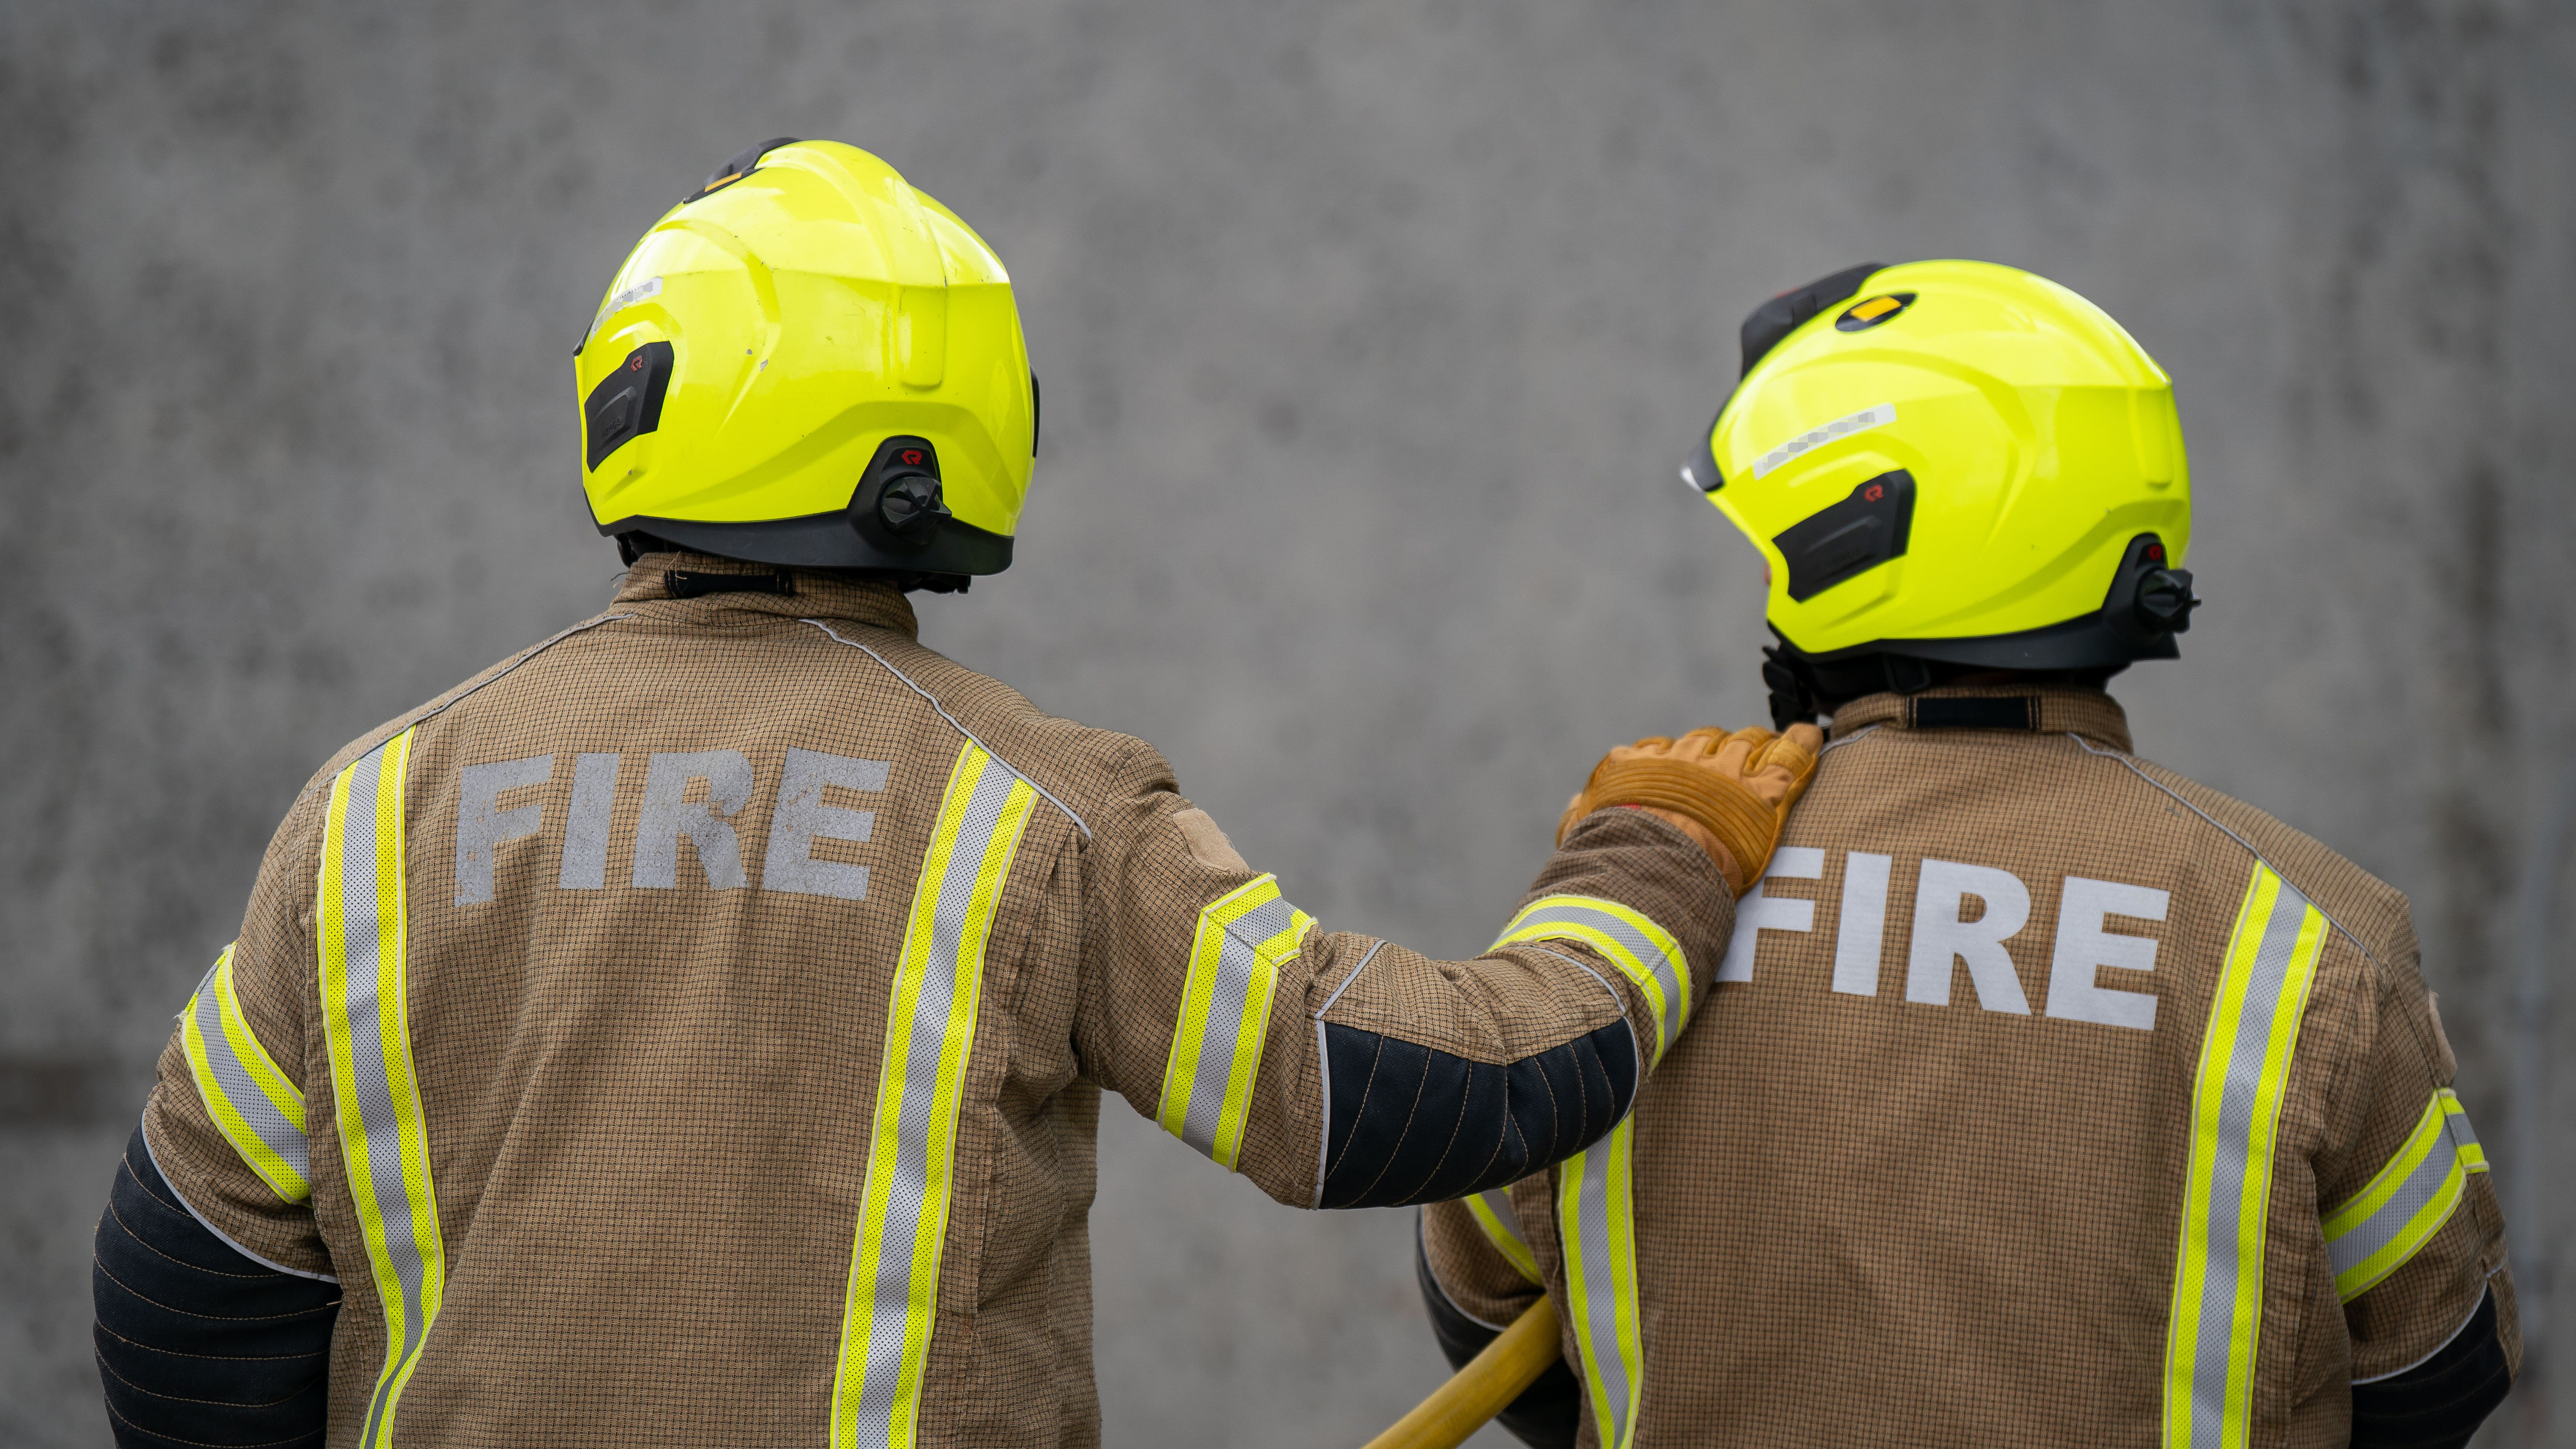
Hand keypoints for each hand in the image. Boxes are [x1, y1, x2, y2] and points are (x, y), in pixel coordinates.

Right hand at [1557, 724, 1824, 893]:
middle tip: (1728, 762)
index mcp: (1641, 768)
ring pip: (1747, 743)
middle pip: (1707, 740)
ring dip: (1754, 746)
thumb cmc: (1611, 861)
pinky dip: (1802, 743)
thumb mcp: (1583, 836)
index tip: (1683, 767)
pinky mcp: (1762, 794)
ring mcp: (1726, 773)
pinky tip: (1812, 735)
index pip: (1662, 750)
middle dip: (1717, 747)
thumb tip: (1578, 801)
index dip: (1675, 758)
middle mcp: (1683, 761)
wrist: (1648, 873)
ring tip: (1764, 751)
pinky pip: (1790, 757)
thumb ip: (1580, 815)